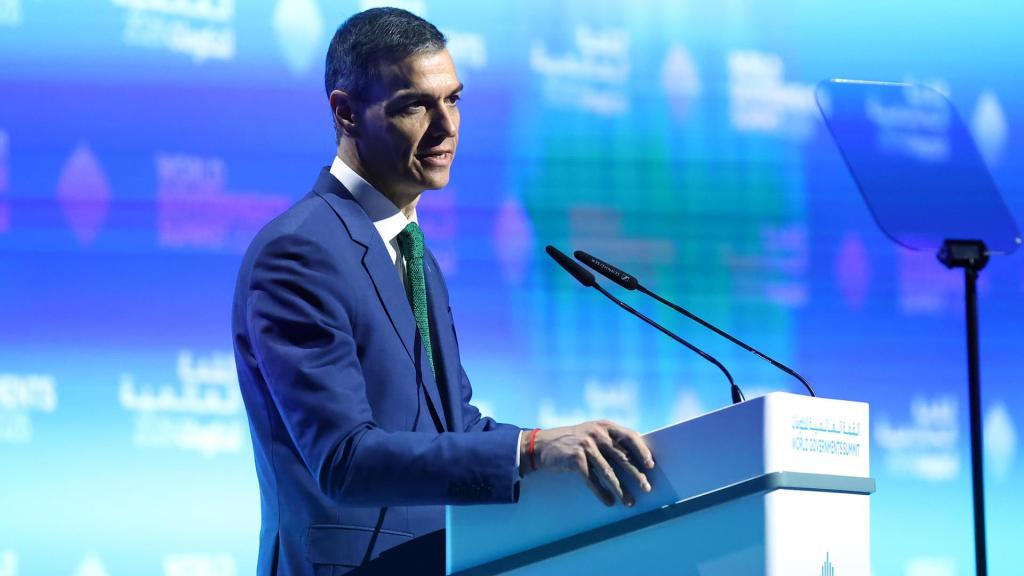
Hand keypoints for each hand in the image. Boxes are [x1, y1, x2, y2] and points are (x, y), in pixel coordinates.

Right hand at [521, 420, 654, 506]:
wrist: (542, 445)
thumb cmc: (573, 441)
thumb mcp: (592, 433)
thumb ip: (610, 440)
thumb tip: (636, 459)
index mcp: (604, 426)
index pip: (629, 436)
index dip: (641, 451)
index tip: (651, 465)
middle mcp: (596, 433)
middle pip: (622, 457)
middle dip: (636, 475)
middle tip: (647, 488)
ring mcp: (586, 446)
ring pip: (608, 472)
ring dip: (621, 489)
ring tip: (630, 502)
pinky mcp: (575, 459)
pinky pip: (592, 480)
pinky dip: (601, 493)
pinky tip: (609, 502)